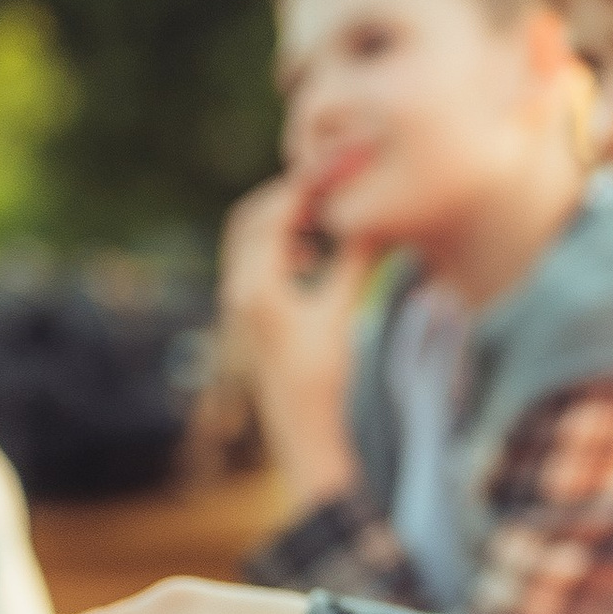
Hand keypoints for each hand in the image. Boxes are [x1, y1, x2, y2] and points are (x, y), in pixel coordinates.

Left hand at [220, 175, 365, 515]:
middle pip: (251, 219)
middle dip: (290, 196)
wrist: (315, 445)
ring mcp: (243, 311)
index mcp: (256, 289)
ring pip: (251, 241)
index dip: (308, 184)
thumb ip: (357, 261)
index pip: (273, 212)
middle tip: (330, 182)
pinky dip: (282, 247)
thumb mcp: (347, 316)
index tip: (341, 168)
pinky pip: (258, 265)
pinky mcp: (254, 323)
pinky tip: (312, 256)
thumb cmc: (333, 386)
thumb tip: (373, 214)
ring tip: (325, 213)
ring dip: (285, 220)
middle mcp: (240, 295)